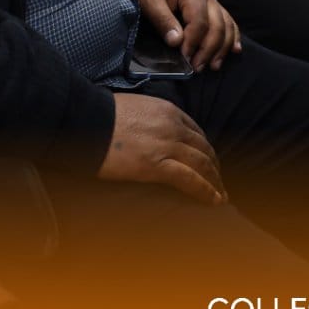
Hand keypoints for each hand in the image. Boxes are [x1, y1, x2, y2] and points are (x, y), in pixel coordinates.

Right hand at [98, 92, 225, 203]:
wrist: (87, 119)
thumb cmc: (103, 114)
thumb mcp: (135, 108)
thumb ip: (152, 118)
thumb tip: (153, 133)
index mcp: (168, 110)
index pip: (196, 131)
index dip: (205, 148)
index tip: (208, 159)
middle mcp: (173, 126)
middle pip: (203, 148)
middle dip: (214, 166)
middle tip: (219, 179)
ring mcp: (167, 146)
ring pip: (202, 165)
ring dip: (215, 181)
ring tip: (220, 194)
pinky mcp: (158, 165)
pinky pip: (190, 180)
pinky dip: (206, 191)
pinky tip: (214, 200)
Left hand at [135, 0, 241, 69]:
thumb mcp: (151, 0)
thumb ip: (163, 20)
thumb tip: (176, 42)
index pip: (199, 22)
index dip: (193, 42)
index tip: (185, 57)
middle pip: (217, 27)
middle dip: (208, 50)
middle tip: (197, 68)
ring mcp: (214, 3)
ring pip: (227, 27)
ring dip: (222, 49)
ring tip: (213, 66)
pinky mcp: (215, 9)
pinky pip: (230, 23)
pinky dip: (234, 37)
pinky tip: (235, 51)